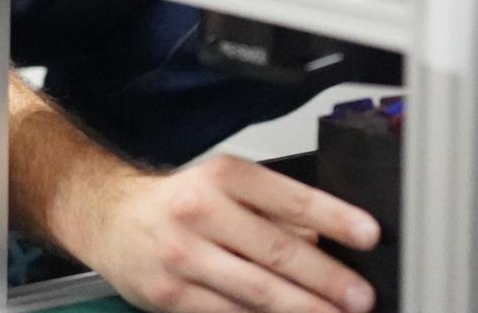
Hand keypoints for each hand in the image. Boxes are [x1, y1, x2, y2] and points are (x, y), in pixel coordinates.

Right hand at [73, 155, 380, 312]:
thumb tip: (322, 240)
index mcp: (224, 177)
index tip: (368, 234)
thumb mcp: (225, 186)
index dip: (335, 218)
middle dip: (326, 278)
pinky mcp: (171, 295)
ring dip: (301, 308)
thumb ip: (273, 210)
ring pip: (255, 290)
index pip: (291, 198)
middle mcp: (203, 212)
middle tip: (360, 296)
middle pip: (277, 251)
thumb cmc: (178, 202)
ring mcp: (185, 256)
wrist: (109, 218)